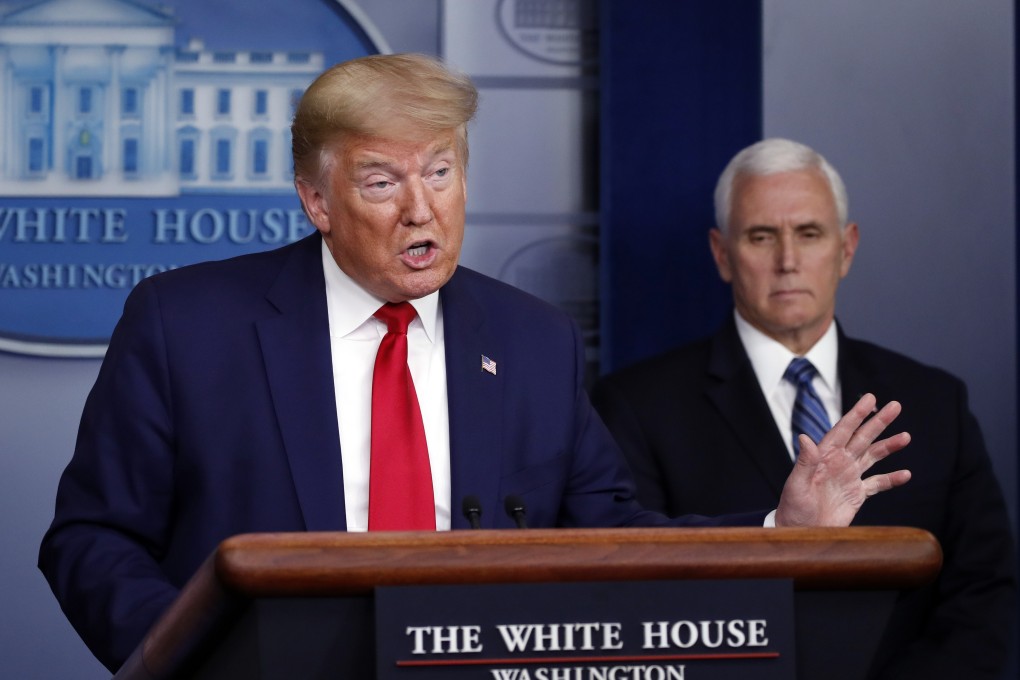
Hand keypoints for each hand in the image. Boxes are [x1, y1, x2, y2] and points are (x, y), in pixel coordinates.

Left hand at [775, 393, 910, 526]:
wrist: (799, 532)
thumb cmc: (792, 508)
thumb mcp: (797, 485)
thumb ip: (804, 462)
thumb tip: (804, 438)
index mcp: (823, 456)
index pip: (843, 430)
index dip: (857, 414)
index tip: (871, 398)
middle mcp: (838, 462)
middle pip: (862, 438)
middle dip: (879, 422)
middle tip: (896, 406)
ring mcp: (849, 477)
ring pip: (873, 456)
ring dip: (889, 446)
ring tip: (905, 436)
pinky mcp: (857, 494)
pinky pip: (877, 484)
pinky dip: (891, 479)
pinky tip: (905, 474)